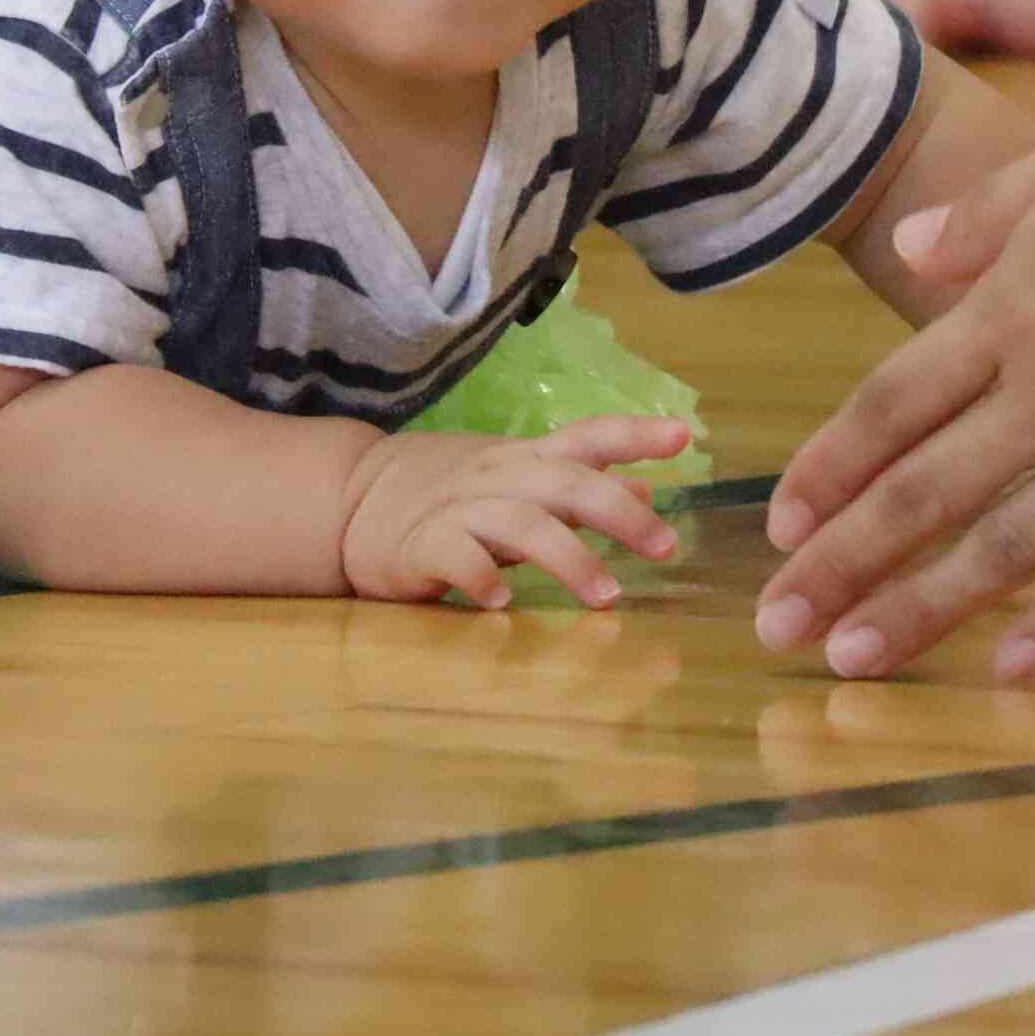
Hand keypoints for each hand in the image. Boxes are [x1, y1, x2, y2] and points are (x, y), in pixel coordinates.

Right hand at [338, 416, 693, 610]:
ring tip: (606, 596)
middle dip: (619, 514)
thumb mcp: (518, 481)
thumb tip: (648, 488)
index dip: (635, 434)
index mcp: (527, 460)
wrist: (351, 500)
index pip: (587, 436)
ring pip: (522, 523)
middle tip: (665, 547)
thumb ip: (580, 484)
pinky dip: (482, 577)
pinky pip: (456, 558)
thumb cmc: (450, 493)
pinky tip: (504, 601)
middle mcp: (500, 477)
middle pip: (567, 483)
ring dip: (569, 557)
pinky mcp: (421, 547)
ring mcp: (460, 509)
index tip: (684, 438)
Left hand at [754, 105, 1034, 682]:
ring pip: (1001, 549)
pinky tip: (1012, 670)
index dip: (830, 468)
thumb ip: (986, 213)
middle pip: (920, 492)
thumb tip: (906, 245)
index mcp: (1011, 312)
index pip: (890, 406)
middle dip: (840, 566)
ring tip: (852, 663)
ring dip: (920, 610)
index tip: (779, 523)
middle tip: (776, 625)